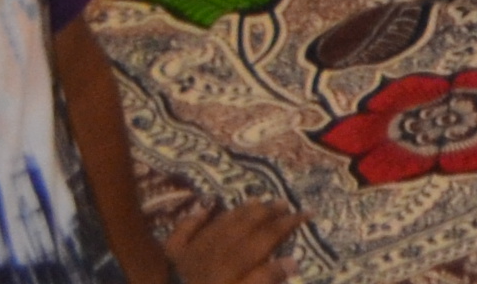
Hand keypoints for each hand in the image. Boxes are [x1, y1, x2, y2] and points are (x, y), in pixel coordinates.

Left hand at [165, 200, 300, 283]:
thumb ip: (262, 280)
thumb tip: (292, 260)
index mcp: (234, 263)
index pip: (266, 238)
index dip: (287, 224)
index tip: (306, 212)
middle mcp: (216, 249)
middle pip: (245, 226)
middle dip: (266, 213)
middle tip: (284, 201)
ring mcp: (192, 249)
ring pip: (221, 223)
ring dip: (240, 211)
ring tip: (256, 200)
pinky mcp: (170, 254)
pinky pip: (185, 230)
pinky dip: (197, 216)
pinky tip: (206, 205)